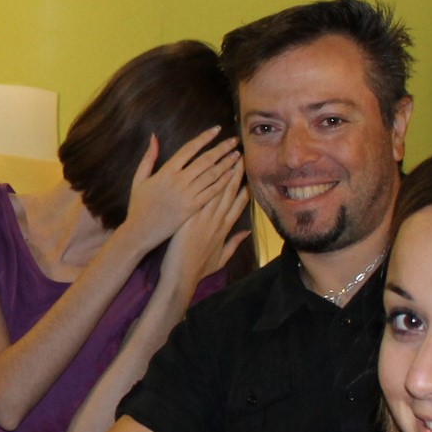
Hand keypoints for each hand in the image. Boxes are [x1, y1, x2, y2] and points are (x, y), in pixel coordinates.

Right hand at [120, 128, 241, 255]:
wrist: (139, 231)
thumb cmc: (138, 206)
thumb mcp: (139, 179)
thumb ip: (148, 157)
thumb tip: (155, 136)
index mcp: (165, 172)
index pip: (189, 149)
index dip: (204, 138)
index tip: (217, 130)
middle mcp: (178, 182)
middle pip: (205, 160)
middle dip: (222, 149)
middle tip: (234, 141)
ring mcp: (187, 195)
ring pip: (211, 176)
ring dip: (226, 164)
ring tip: (237, 155)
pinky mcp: (193, 208)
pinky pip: (212, 193)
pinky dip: (223, 183)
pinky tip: (232, 176)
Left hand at [159, 160, 250, 288]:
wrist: (182, 277)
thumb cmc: (198, 269)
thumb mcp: (221, 258)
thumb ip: (234, 244)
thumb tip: (246, 234)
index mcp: (225, 229)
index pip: (239, 203)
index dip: (245, 187)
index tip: (249, 174)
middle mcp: (217, 220)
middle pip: (230, 192)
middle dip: (236, 172)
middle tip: (241, 155)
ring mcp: (204, 218)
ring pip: (217, 190)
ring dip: (223, 171)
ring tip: (229, 155)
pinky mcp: (190, 218)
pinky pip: (201, 196)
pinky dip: (205, 183)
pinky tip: (209, 170)